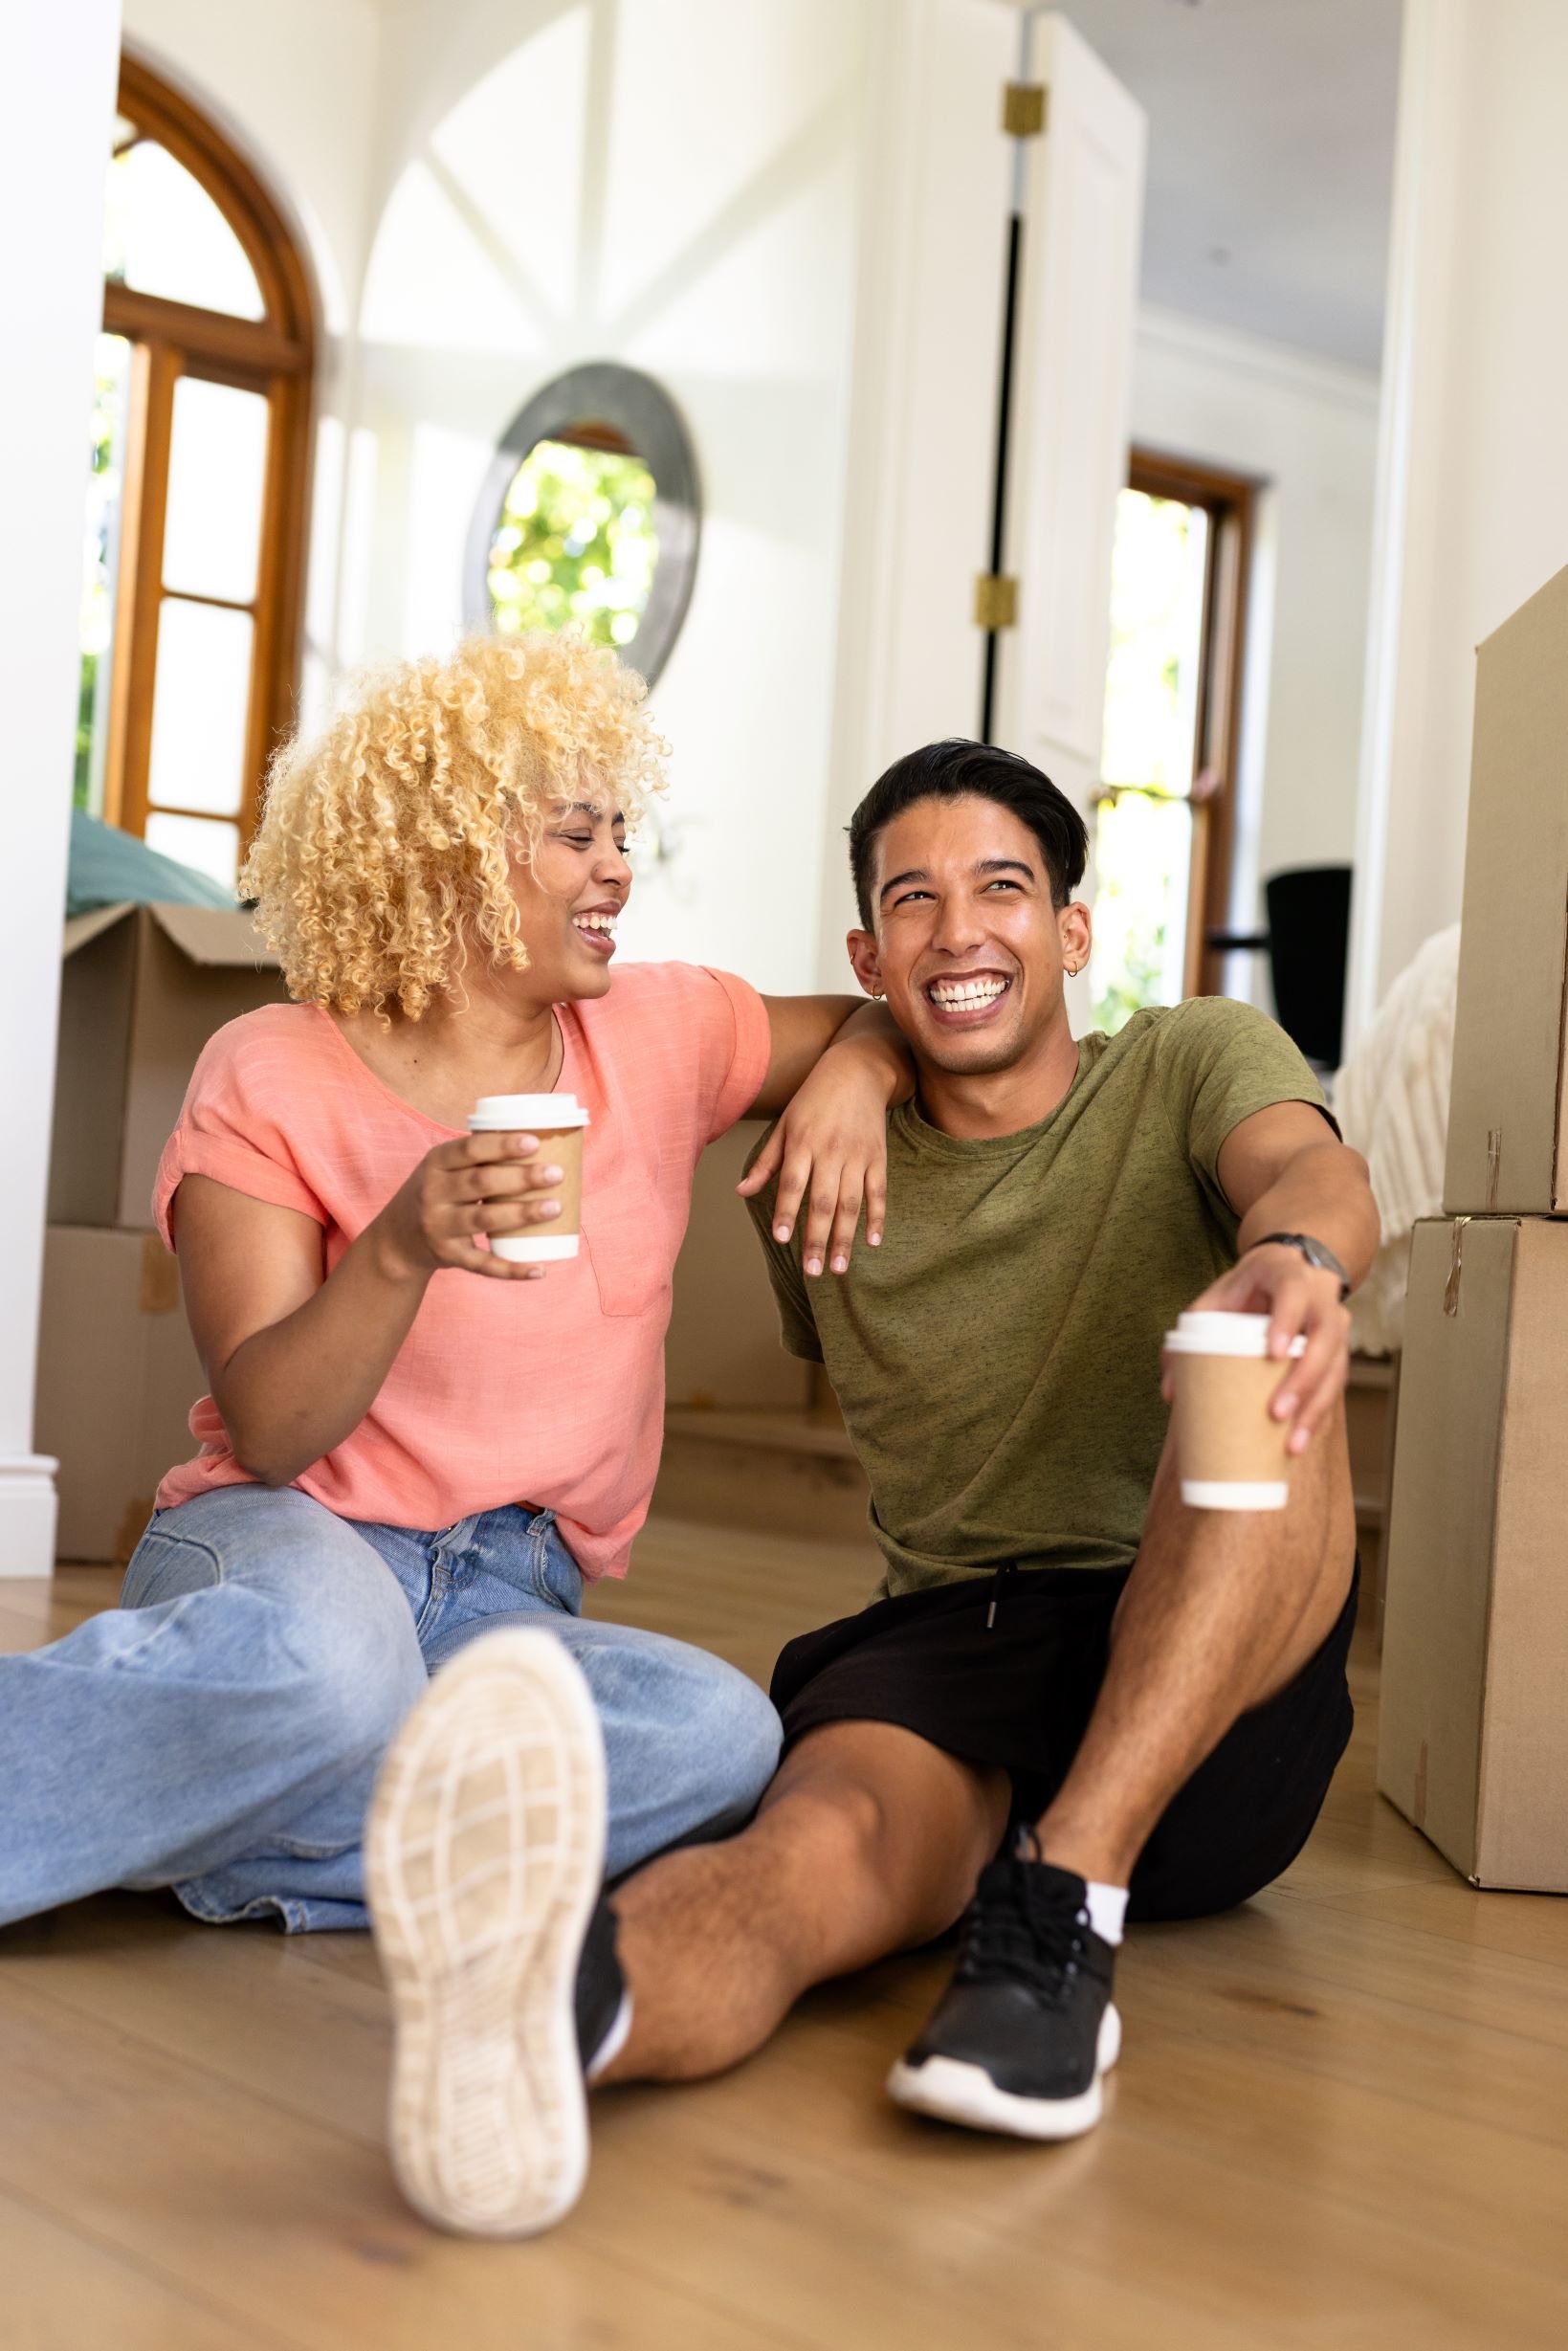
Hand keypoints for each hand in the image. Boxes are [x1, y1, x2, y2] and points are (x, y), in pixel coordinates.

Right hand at [373, 1132, 567, 1283]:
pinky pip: (483, 1265)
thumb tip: (541, 1139)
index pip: (469, 1149)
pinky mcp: (448, 1256)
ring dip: (522, 1214)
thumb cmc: (437, 1192)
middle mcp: (433, 1193)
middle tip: (556, 1174)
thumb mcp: (444, 1168)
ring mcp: (439, 1226)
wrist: (397, 1239)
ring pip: (484, 1220)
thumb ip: (478, 1156)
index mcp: (435, 1163)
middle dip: (521, 1177)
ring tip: (556, 1207)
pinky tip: (540, 1270)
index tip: (535, 1142)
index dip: (502, 1145)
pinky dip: (513, 1269)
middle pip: (480, 1183)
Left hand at [736, 1049, 889, 1277]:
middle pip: (823, 1201)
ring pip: (851, 1203)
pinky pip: (878, 1192)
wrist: (858, 1071)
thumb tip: (741, 1192)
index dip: (787, 1211)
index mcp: (802, 1142)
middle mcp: (831, 1151)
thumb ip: (766, 1161)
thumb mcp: (784, 1124)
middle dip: (817, 1238)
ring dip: (845, 1238)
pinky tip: (873, 1242)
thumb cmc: (813, 1099)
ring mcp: (858, 1155)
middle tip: (812, 1271)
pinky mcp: (878, 1157)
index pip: (793, 1183)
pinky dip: (877, 1217)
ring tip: (838, 1268)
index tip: (782, 1239)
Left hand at [1169, 1244, 1351, 1455]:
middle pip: (1325, 1336)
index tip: (1273, 1353)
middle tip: (1277, 1413)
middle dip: (1303, 1379)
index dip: (1287, 1321)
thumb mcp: (1216, 1299)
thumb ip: (1192, 1334)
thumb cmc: (1245, 1287)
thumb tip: (1171, 1391)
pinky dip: (1317, 1413)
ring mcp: (1335, 1323)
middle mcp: (1320, 1296)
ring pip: (1336, 1366)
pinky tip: (1299, 1439)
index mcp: (1286, 1273)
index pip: (1293, 1291)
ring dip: (1314, 1406)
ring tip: (1292, 1443)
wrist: (1281, 1273)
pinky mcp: (1338, 1351)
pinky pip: (1335, 1383)